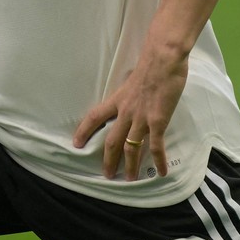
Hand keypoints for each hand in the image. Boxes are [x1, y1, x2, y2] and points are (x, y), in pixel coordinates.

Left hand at [72, 47, 188, 180]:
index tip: (76, 144)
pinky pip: (157, 146)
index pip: (94, 117)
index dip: (83, 130)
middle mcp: (125, 112)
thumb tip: (132, 96)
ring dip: (130, 166)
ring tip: (130, 180)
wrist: (163, 59)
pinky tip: (161, 173)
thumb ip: (130, 92)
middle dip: (108, 160)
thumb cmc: (151, 64)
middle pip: (111, 141)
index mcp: (117, 100)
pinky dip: (159, 161)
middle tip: (107, 175)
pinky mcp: (158, 121)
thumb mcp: (132, 79)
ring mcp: (141, 118)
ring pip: (131, 148)